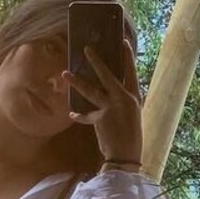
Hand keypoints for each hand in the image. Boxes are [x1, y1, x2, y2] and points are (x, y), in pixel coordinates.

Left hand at [62, 38, 142, 167]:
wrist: (126, 156)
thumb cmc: (132, 137)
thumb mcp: (133, 115)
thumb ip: (124, 102)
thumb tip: (114, 93)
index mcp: (134, 97)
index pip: (131, 73)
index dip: (127, 57)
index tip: (123, 43)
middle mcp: (123, 99)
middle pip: (107, 75)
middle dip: (96, 61)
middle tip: (87, 50)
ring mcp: (110, 107)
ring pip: (90, 90)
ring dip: (76, 82)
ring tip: (65, 73)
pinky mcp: (99, 118)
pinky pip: (85, 115)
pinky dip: (79, 115)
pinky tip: (72, 114)